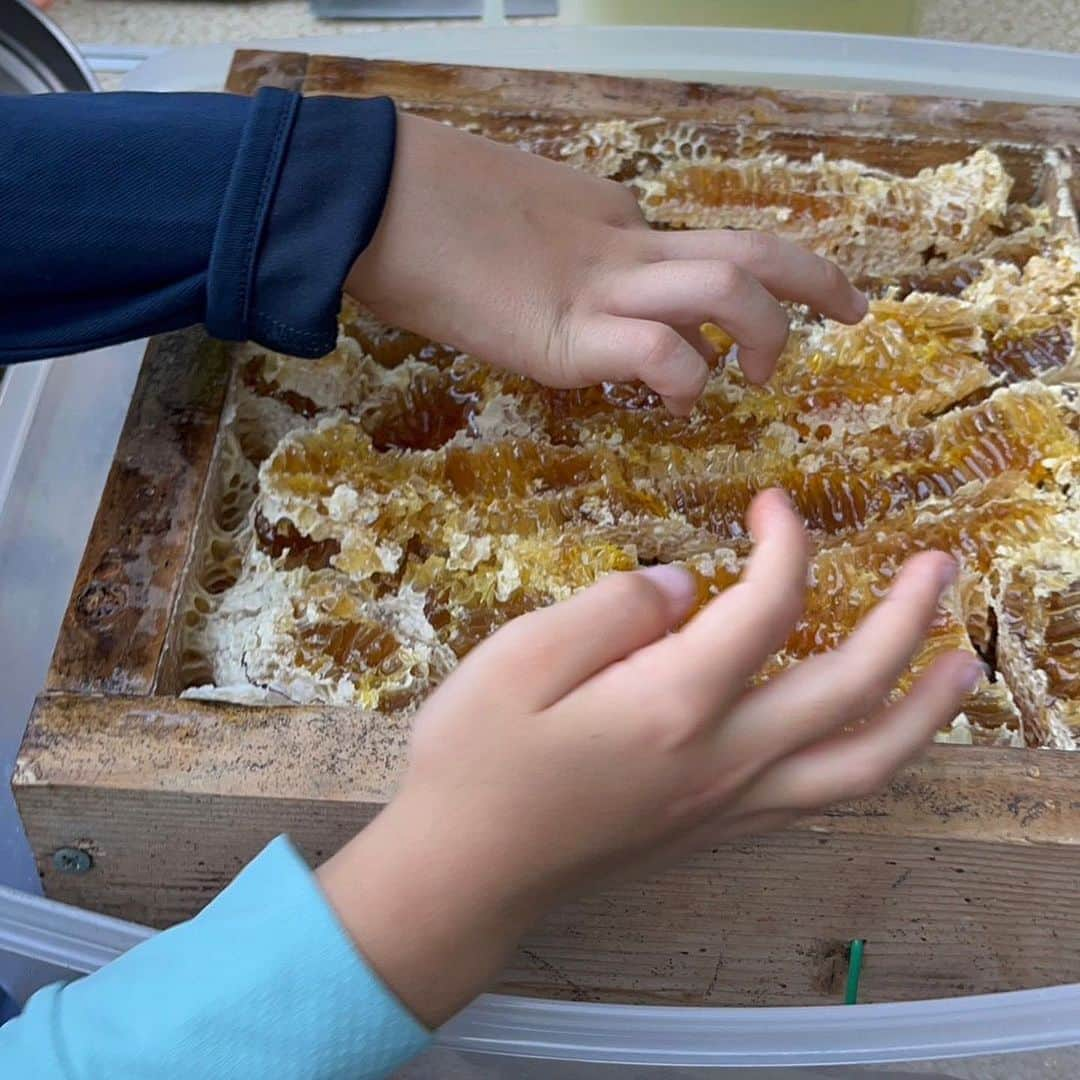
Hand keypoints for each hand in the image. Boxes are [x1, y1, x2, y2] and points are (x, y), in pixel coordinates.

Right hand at [317, 490, 979, 1026]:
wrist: (462, 876)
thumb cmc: (475, 762)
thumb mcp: (517, 658)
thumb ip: (611, 609)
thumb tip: (686, 585)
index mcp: (673, 703)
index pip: (768, 606)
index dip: (786, 543)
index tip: (773, 503)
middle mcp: (722, 759)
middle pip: (849, 687)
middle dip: (906, 618)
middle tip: (940, 566)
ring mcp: (727, 804)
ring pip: (860, 762)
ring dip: (923, 710)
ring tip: (962, 668)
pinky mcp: (714, 830)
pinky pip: (821, 797)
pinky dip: (871, 760)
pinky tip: (873, 738)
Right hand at [346, 114, 867, 413]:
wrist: (370, 198)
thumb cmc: (419, 216)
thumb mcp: (512, 233)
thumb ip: (558, 259)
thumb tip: (569, 301)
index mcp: (608, 225)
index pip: (695, 251)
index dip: (740, 286)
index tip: (747, 328)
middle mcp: (620, 250)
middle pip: (746, 249)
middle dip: (812, 279)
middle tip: (851, 309)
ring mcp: (598, 289)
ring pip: (726, 284)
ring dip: (768, 328)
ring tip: (765, 375)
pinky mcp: (565, 335)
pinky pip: (658, 349)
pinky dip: (686, 374)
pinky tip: (681, 398)